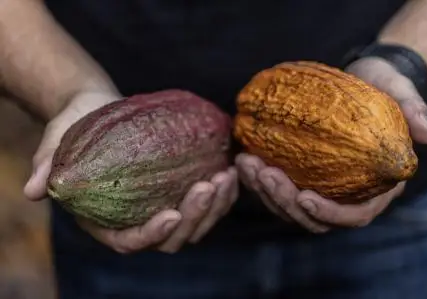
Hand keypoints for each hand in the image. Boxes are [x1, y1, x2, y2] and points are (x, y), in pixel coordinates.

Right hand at [24, 90, 238, 253]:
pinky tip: (233, 169)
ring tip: (228, 175)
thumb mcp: (56, 141)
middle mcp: (136, 218)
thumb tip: (31, 192)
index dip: (149, 235)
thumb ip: (45, 166)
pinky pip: (206, 201)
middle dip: (194, 217)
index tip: (170, 213)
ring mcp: (160, 205)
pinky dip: (222, 192)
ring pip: (195, 224)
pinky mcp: (178, 188)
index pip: (128, 241)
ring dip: (216, 206)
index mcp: (105, 219)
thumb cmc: (75, 126)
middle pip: (171, 237)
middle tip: (209, 184)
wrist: (98, 108)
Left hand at [236, 57, 426, 232]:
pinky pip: (275, 184)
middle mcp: (344, 193)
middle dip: (283, 201)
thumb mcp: (402, 94)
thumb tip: (426, 134)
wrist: (363, 81)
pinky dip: (258, 176)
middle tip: (264, 173)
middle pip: (311, 217)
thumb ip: (413, 112)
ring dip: (263, 190)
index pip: (354, 216)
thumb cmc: (384, 89)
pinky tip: (243, 155)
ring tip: (246, 163)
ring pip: (287, 205)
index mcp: (373, 188)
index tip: (305, 198)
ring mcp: (319, 185)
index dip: (329, 215)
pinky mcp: (298, 172)